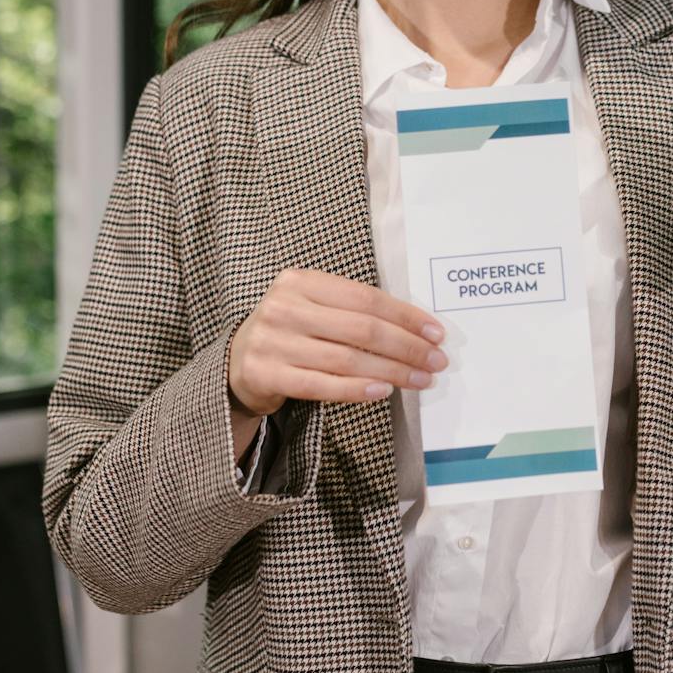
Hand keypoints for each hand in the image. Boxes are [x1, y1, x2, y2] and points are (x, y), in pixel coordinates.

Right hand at [226, 267, 448, 414]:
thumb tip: (416, 329)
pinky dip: (356, 390)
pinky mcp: (265, 374)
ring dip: (391, 371)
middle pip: (360, 328)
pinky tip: (383, 391)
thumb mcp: (314, 308)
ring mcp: (272, 341)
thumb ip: (352, 311)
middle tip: (436, 361)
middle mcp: (284, 307)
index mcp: (300, 281)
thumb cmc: (291, 332)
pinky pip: (321, 385)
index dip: (406, 316)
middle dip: (406, 347)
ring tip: (420, 380)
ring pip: (345, 359)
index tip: (435, 334)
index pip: (366, 298)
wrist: (237, 362)